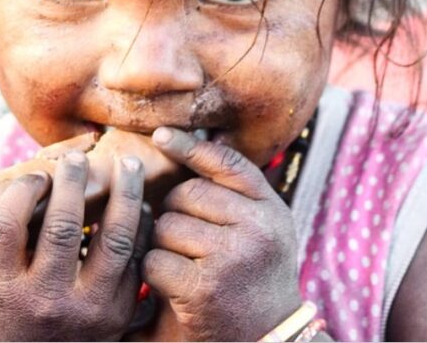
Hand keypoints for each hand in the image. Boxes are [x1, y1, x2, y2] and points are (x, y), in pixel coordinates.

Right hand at [0, 150, 152, 340]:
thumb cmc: (11, 317)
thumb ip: (8, 239)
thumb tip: (32, 173)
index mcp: (6, 290)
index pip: (7, 226)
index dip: (22, 190)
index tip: (35, 176)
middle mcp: (46, 301)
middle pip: (63, 226)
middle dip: (73, 181)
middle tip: (77, 159)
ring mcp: (88, 310)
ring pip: (115, 239)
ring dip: (125, 193)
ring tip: (128, 165)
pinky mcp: (119, 315)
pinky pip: (137, 260)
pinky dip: (141, 227)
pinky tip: (140, 205)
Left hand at [143, 128, 302, 340]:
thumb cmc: (252, 284)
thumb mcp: (259, 232)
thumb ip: (232, 194)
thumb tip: (180, 141)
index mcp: (272, 211)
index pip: (227, 163)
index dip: (191, 147)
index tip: (161, 136)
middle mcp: (259, 230)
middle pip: (185, 194)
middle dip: (174, 215)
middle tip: (190, 247)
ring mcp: (233, 257)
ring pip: (167, 226)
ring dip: (163, 247)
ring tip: (187, 269)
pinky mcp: (204, 287)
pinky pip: (155, 260)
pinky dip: (154, 276)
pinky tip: (174, 290)